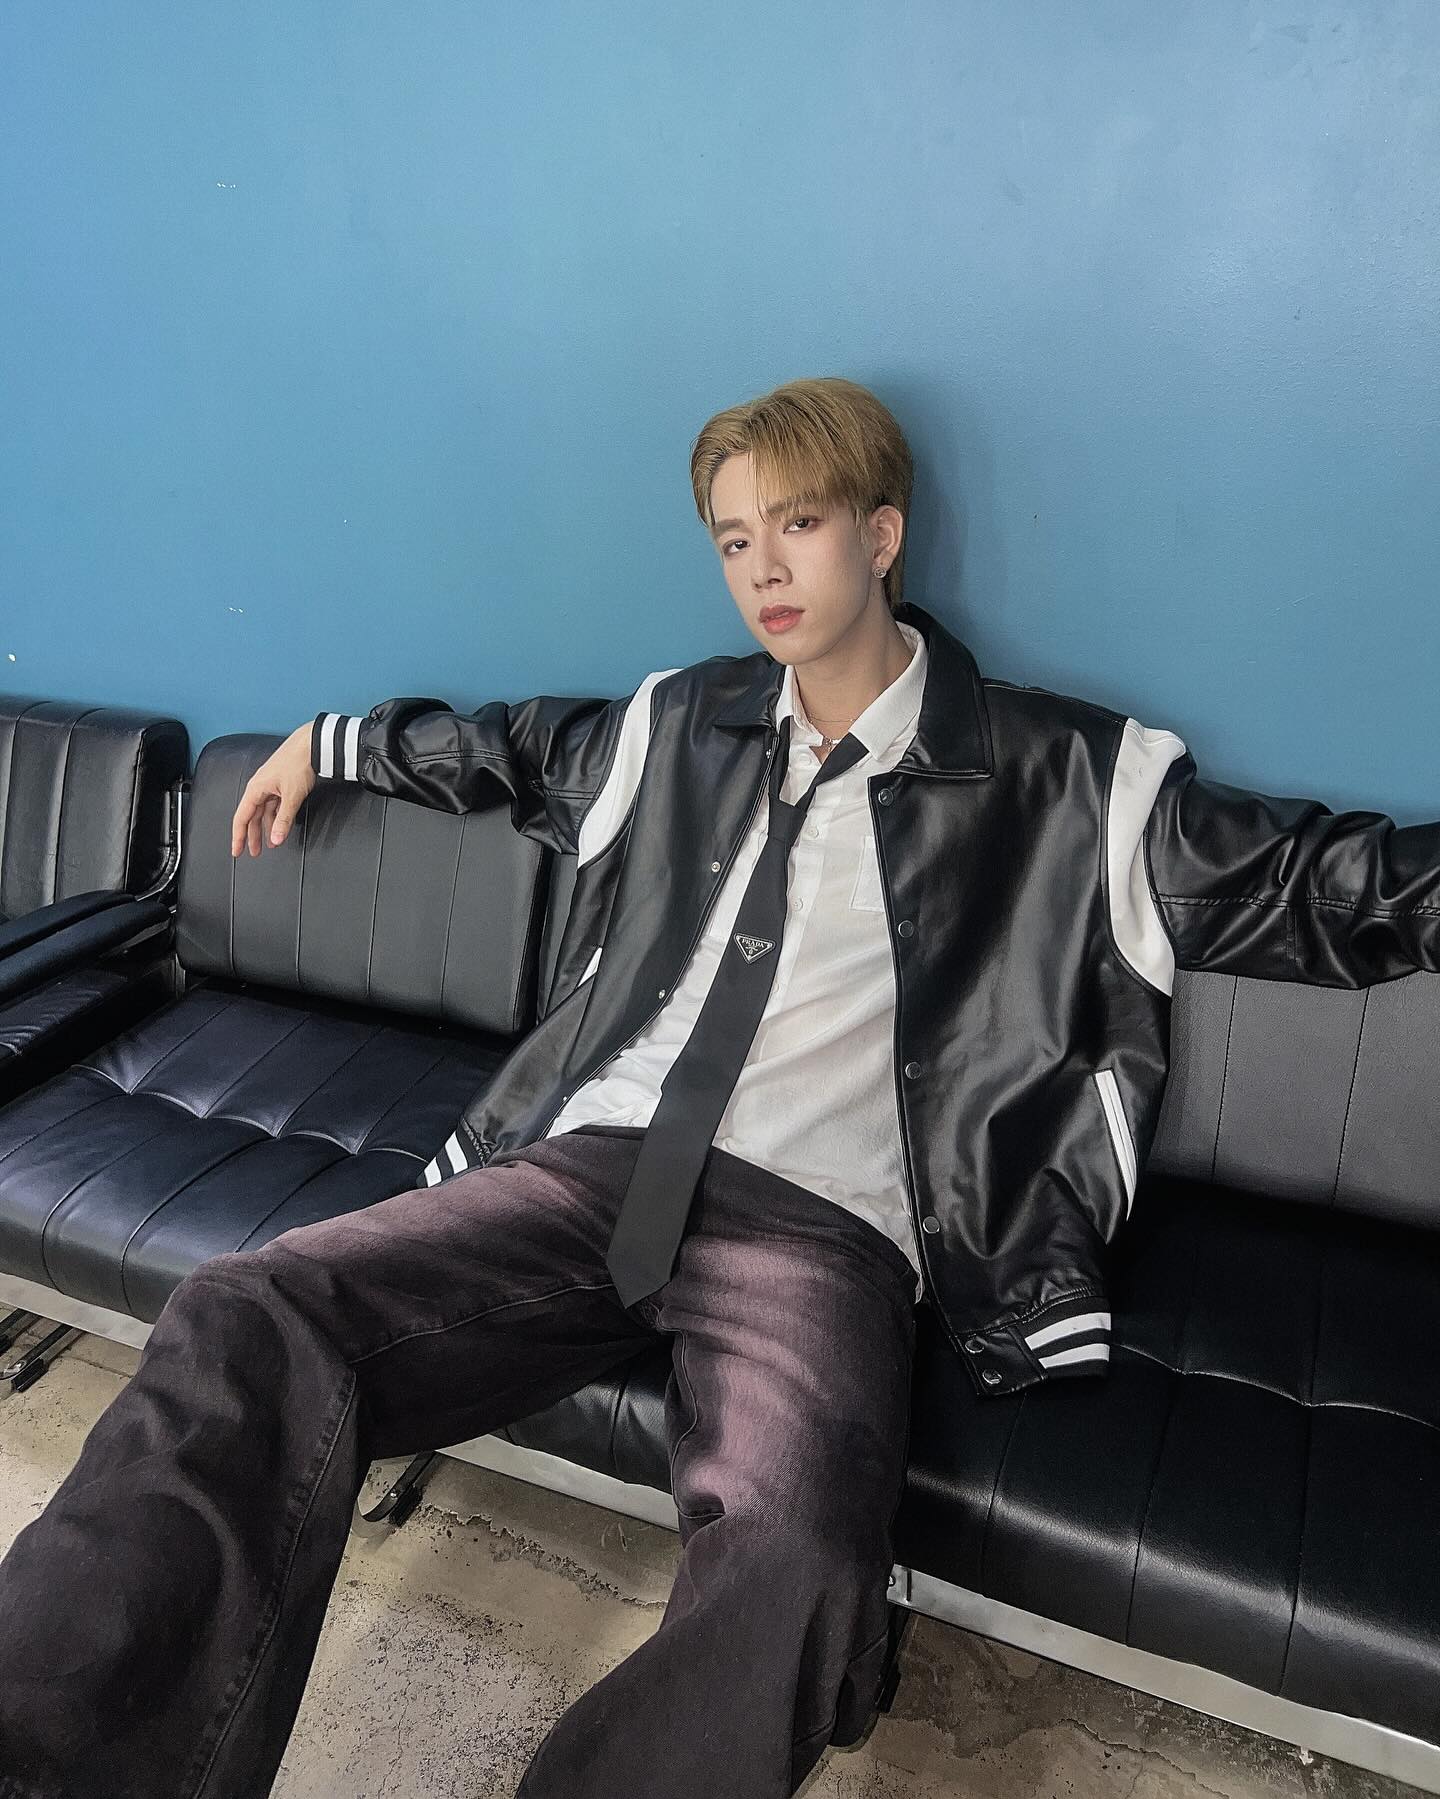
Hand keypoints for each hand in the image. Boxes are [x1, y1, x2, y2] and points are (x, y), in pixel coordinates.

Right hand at [230, 724, 317, 856]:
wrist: (311, 744)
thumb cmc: (298, 763)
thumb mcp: (292, 796)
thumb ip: (283, 820)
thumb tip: (276, 839)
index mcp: (255, 789)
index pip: (242, 818)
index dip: (238, 837)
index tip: (237, 851)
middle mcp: (259, 787)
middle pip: (251, 817)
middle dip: (252, 836)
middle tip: (254, 852)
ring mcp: (269, 785)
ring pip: (263, 812)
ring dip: (266, 828)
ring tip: (271, 844)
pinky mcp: (280, 784)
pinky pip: (273, 805)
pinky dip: (276, 818)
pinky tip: (280, 827)